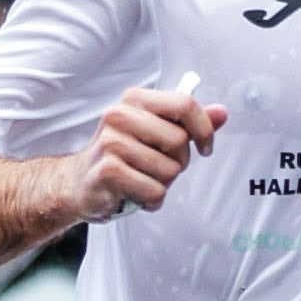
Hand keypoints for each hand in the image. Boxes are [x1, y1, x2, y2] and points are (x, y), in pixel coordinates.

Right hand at [77, 80, 223, 223]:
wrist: (79, 183)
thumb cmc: (121, 156)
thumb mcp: (155, 132)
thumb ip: (188, 122)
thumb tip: (222, 112)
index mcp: (134, 100)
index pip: (185, 104)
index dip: (204, 129)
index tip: (204, 147)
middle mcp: (119, 115)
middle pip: (179, 141)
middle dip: (179, 162)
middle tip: (160, 168)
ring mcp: (111, 143)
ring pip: (169, 171)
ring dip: (163, 184)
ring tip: (142, 180)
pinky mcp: (109, 171)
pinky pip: (155, 192)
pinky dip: (152, 200)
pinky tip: (135, 194)